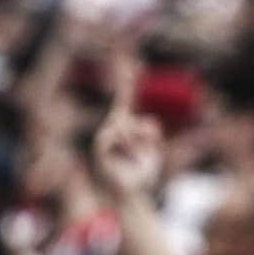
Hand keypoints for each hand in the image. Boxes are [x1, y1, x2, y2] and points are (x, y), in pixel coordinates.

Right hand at [93, 54, 163, 199]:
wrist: (130, 196)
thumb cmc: (142, 175)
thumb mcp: (154, 150)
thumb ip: (150, 133)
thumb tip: (142, 122)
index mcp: (126, 127)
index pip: (124, 97)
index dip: (125, 79)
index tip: (127, 58)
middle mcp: (112, 129)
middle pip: (124, 108)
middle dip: (137, 127)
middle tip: (138, 143)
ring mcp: (104, 138)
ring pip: (124, 124)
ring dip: (136, 143)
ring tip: (134, 158)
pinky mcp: (99, 147)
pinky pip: (113, 135)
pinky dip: (126, 146)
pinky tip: (127, 158)